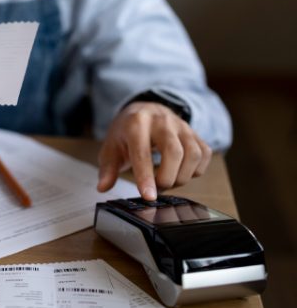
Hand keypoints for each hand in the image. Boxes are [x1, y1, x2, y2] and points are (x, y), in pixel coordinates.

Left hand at [96, 101, 211, 199]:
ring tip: (167, 181)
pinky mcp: (195, 132)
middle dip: (167, 178)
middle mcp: (161, 121)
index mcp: (136, 123)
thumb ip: (107, 169)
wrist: (144, 110)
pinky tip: (181, 172)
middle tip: (157, 189)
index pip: (142, 152)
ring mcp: (181, 126)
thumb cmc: (126, 132)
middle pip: (174, 152)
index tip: (149, 197)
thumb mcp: (111, 148)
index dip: (146, 177)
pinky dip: (196, 170)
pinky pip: (205, 154)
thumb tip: (103, 187)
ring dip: (182, 176)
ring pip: (193, 154)